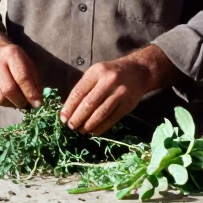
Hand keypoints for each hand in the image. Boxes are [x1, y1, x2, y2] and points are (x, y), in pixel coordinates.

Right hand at [0, 28, 43, 109]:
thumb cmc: (15, 62)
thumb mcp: (28, 65)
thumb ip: (34, 82)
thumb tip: (36, 101)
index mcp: (12, 54)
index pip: (22, 77)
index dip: (31, 93)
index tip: (38, 103)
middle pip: (9, 89)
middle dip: (21, 101)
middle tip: (27, 105)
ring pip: (0, 98)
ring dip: (12, 104)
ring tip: (18, 101)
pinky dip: (5, 103)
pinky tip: (9, 98)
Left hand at [61, 45, 178, 133]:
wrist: (138, 71)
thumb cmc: (111, 73)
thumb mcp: (96, 73)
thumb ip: (84, 87)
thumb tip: (69, 109)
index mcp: (96, 72)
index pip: (79, 92)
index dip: (69, 107)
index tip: (63, 118)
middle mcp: (108, 81)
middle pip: (89, 104)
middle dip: (77, 118)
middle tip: (71, 126)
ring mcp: (119, 93)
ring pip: (101, 113)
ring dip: (88, 124)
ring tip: (81, 130)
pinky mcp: (128, 104)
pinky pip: (112, 118)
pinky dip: (101, 127)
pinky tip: (94, 131)